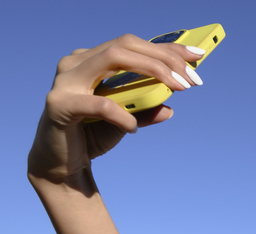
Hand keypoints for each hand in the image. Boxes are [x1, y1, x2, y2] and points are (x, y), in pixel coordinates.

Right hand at [27, 33, 204, 184]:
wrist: (61, 166)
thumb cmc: (91, 136)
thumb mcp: (126, 122)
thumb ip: (144, 111)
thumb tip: (170, 107)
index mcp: (92, 60)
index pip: (133, 45)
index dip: (167, 48)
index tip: (197, 55)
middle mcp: (76, 62)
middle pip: (125, 45)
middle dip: (164, 58)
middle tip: (192, 79)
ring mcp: (65, 80)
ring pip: (112, 58)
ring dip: (151, 71)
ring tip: (176, 89)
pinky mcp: (59, 104)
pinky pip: (99, 104)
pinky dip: (123, 115)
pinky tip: (134, 128)